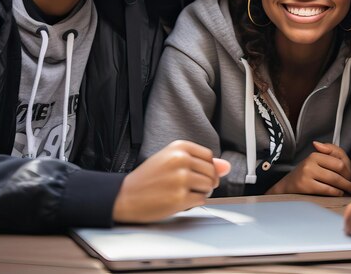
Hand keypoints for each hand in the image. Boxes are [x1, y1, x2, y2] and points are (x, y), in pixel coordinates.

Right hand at [112, 140, 230, 222]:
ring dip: (200, 193)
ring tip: (182, 192)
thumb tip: (226, 166)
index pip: (209, 156)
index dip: (206, 168)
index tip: (195, 173)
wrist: (125, 195)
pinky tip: (179, 200)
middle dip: (206, 182)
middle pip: (212, 172)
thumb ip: (200, 161)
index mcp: (179, 147)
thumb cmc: (149, 177)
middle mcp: (181, 160)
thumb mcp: (172, 160)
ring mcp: (181, 179)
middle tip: (188, 185)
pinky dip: (193, 203)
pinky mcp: (179, 198)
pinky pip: (201, 200)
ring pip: (208, 186)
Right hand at [267, 141, 350, 196]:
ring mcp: (307, 173)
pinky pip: (327, 189)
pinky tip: (339, 193)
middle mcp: (311, 161)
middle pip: (339, 170)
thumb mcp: (317, 161)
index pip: (339, 161)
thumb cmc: (307, 174)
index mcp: (315, 154)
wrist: (288, 187)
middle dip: (349, 180)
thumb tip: (318, 144)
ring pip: (334, 180)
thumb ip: (329, 152)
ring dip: (346, 188)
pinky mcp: (305, 185)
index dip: (348, 171)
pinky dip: (336, 192)